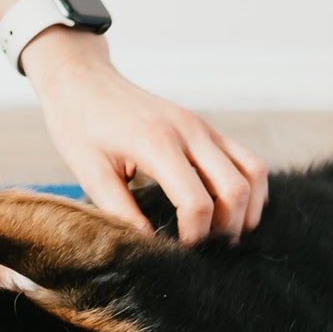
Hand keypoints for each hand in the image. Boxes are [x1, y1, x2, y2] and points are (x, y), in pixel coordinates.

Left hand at [20, 27, 267, 244]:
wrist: (82, 80)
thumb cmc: (79, 125)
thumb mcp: (90, 173)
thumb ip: (122, 213)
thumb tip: (152, 248)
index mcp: (156, 143)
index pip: (197, 203)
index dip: (194, 237)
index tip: (178, 251)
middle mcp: (189, 131)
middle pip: (236, 189)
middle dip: (227, 228)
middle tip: (205, 248)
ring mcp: (202, 125)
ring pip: (254, 171)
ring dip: (247, 208)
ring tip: (222, 231)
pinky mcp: (205, 126)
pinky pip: (246, 158)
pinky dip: (248, 187)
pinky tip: (228, 208)